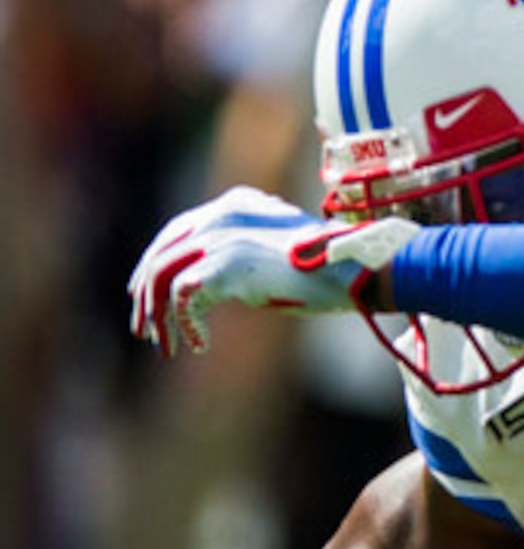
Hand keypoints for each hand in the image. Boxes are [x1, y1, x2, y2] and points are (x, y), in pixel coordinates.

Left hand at [128, 186, 416, 356]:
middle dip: (148, 297)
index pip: (175, 231)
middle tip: (146, 331)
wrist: (354, 270)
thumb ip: (244, 249)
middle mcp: (222, 215)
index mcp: (235, 203)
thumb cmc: (329, 265)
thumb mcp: (278, 247)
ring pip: (164, 278)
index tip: (145, 296)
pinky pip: (185, 299)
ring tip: (166, 345)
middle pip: (161, 254)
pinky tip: (202, 344)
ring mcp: (222, 237)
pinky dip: (187, 325)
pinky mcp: (226, 264)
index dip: (153, 266)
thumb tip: (210, 278)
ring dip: (159, 316)